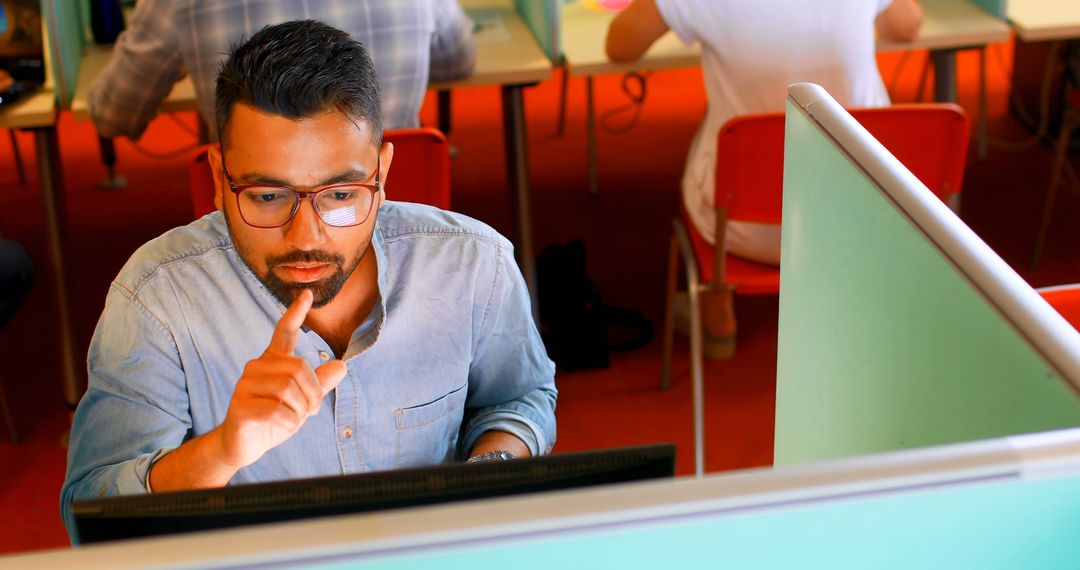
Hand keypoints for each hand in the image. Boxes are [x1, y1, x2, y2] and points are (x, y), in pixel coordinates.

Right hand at [214, 289, 347, 469]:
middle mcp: (257, 366)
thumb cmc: (273, 418)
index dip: (296, 313)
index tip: (307, 294)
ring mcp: (245, 384)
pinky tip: (281, 426)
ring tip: (294, 419)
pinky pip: (276, 409)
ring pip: (288, 389)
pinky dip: (287, 421)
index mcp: (273, 361)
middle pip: (299, 368)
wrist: (243, 444)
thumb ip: (320, 384)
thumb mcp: (302, 401)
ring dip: (300, 410)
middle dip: (313, 393)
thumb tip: (342, 366)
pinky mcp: (239, 404)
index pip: (284, 331)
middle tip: (310, 411)